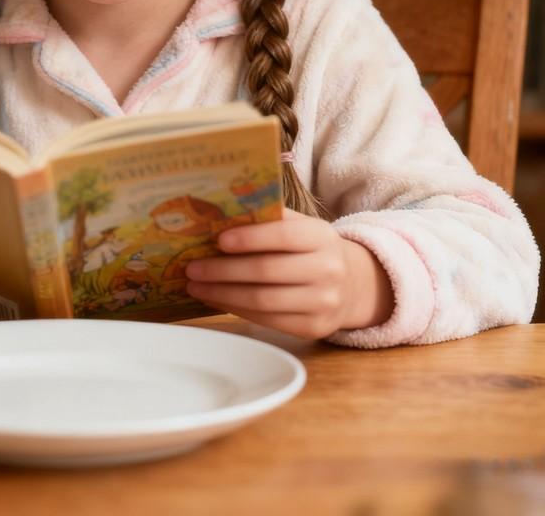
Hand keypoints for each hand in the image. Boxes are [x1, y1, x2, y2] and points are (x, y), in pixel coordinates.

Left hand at [184, 209, 393, 338]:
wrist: (352, 284)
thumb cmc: (311, 248)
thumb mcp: (301, 227)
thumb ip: (269, 219)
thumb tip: (218, 216)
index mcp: (322, 236)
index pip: (284, 236)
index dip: (250, 238)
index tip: (218, 240)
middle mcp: (328, 270)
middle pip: (267, 271)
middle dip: (223, 271)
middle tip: (192, 268)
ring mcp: (324, 302)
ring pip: (263, 300)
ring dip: (222, 293)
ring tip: (196, 286)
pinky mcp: (314, 327)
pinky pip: (268, 320)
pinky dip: (236, 309)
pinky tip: (216, 299)